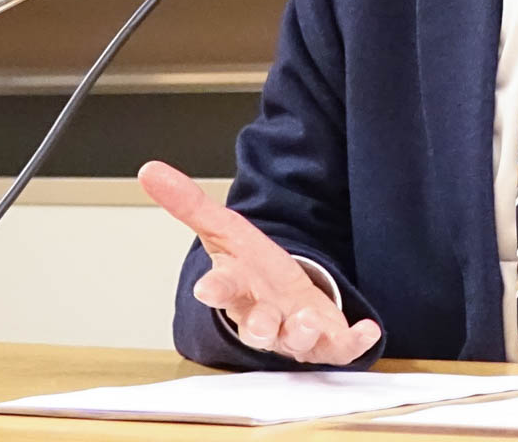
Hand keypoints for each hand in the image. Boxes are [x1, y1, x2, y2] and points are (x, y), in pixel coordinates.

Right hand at [138, 160, 380, 363]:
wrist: (284, 303)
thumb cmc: (252, 270)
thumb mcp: (225, 230)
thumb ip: (190, 204)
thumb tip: (149, 169)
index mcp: (238, 290)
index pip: (222, 290)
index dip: (215, 290)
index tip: (206, 289)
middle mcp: (264, 317)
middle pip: (258, 327)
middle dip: (260, 327)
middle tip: (264, 324)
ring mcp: (294, 333)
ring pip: (295, 342)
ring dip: (302, 333)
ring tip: (309, 321)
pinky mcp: (325, 342)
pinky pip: (340, 348)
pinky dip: (354, 342)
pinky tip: (368, 329)